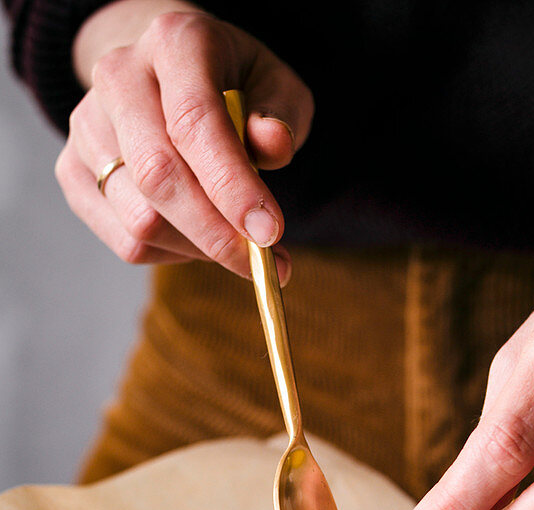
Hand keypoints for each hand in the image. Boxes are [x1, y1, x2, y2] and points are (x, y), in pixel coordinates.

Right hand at [55, 0, 313, 282]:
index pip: (194, 122)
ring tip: (231, 238)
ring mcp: (87, 126)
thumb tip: (273, 144)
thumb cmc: (233, 86)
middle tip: (262, 263)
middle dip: (215, 233)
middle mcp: (118, 77)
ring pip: (142, 221)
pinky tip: (196, 234)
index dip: (232, 186)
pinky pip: (127, 241)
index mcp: (174, 43)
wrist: (170, 77)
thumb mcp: (273, 87)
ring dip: (199, 248)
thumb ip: (280, 115)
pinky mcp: (73, 171)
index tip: (268, 233)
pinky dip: (173, 254)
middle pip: (159, 177)